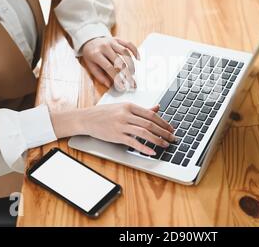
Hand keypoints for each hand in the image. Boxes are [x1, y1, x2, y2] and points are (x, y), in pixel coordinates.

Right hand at [52, 104, 174, 155]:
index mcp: (129, 106)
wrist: (86, 118)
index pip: (151, 114)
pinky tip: (152, 151)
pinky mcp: (116, 135)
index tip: (171, 128)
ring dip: (157, 140)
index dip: (163, 122)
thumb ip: (141, 109)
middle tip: (172, 138)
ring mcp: (121, 125)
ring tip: (165, 145)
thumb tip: (157, 107)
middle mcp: (126, 114)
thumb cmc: (104, 113)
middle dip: (164, 132)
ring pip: (144, 133)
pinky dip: (144, 147)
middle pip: (150, 124)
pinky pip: (133, 142)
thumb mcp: (123, 107)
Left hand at [81, 37, 139, 90]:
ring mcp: (112, 42)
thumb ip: (99, 75)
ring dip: (131, 64)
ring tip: (132, 73)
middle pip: (119, 61)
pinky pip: (129, 44)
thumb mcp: (90, 65)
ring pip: (125, 52)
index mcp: (96, 54)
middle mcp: (105, 47)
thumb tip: (109, 84)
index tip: (122, 86)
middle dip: (126, 73)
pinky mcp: (118, 39)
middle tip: (131, 82)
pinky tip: (138, 59)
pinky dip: (135, 51)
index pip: (109, 67)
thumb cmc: (91, 54)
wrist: (90, 39)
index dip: (116, 78)